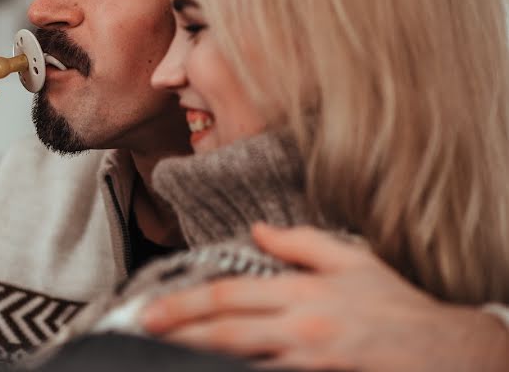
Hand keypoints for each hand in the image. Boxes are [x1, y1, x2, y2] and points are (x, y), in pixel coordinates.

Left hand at [140, 223, 508, 370]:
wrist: (447, 352)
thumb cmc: (395, 305)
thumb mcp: (352, 260)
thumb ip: (300, 243)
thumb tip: (257, 232)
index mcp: (302, 292)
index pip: (230, 295)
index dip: (186, 304)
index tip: (152, 310)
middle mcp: (302, 328)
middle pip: (227, 332)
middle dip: (179, 333)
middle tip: (143, 333)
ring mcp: (312, 362)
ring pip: (243, 365)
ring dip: (201, 362)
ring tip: (166, 360)